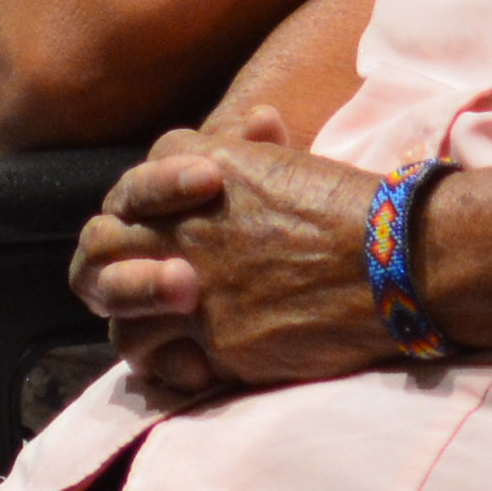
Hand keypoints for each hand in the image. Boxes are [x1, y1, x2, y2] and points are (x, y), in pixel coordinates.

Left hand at [73, 127, 391, 398]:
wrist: (393, 260)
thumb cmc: (355, 207)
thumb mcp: (294, 158)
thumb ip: (254, 148)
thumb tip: (254, 124)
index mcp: (200, 172)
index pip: (135, 188)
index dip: (153, 203)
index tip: (198, 211)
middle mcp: (180, 227)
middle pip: (98, 247)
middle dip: (110, 266)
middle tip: (151, 281)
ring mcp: (188, 289)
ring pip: (117, 314)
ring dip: (138, 321)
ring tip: (173, 328)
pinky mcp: (210, 342)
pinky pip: (158, 361)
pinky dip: (169, 366)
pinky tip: (195, 365)